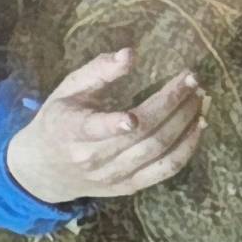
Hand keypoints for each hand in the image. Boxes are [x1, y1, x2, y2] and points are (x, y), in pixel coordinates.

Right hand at [5, 49, 206, 205]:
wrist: (42, 170)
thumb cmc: (58, 121)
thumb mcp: (67, 90)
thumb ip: (97, 71)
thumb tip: (129, 54)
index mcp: (70, 131)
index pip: (93, 130)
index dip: (113, 125)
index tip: (134, 116)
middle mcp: (92, 158)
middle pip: (140, 135)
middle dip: (171, 105)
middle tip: (192, 81)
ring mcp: (113, 176)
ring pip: (157, 152)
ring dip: (184, 123)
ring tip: (199, 98)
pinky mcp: (128, 186)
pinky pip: (164, 171)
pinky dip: (186, 149)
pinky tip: (198, 126)